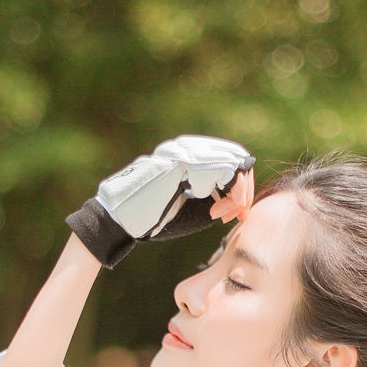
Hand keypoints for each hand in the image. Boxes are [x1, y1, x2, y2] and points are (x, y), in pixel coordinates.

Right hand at [64, 135, 255, 268]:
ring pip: (231, 162)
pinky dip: (226, 193)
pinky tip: (217, 212)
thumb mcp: (195, 206)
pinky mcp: (180, 162)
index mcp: (190, 155)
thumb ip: (217, 196)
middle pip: (235, 156)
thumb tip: (242, 196)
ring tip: (231, 213)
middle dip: (244, 188)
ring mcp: (183, 151)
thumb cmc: (156, 216)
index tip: (239, 213)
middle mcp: (188, 147)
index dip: (242, 186)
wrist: (122, 219)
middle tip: (240, 213)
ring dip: (237, 192)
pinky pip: (220, 169)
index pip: (230, 159)